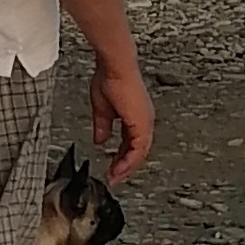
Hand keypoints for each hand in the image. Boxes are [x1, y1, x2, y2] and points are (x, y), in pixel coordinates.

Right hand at [92, 52, 154, 181]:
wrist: (115, 67)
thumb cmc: (110, 79)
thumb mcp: (103, 109)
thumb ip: (103, 126)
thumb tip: (100, 140)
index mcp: (135, 116)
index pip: (131, 143)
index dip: (121, 157)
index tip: (111, 168)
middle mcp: (143, 120)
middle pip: (137, 150)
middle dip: (124, 166)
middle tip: (113, 177)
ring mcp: (144, 122)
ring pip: (140, 152)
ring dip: (127, 167)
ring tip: (115, 177)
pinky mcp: (142, 123)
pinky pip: (138, 149)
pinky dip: (129, 161)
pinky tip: (120, 168)